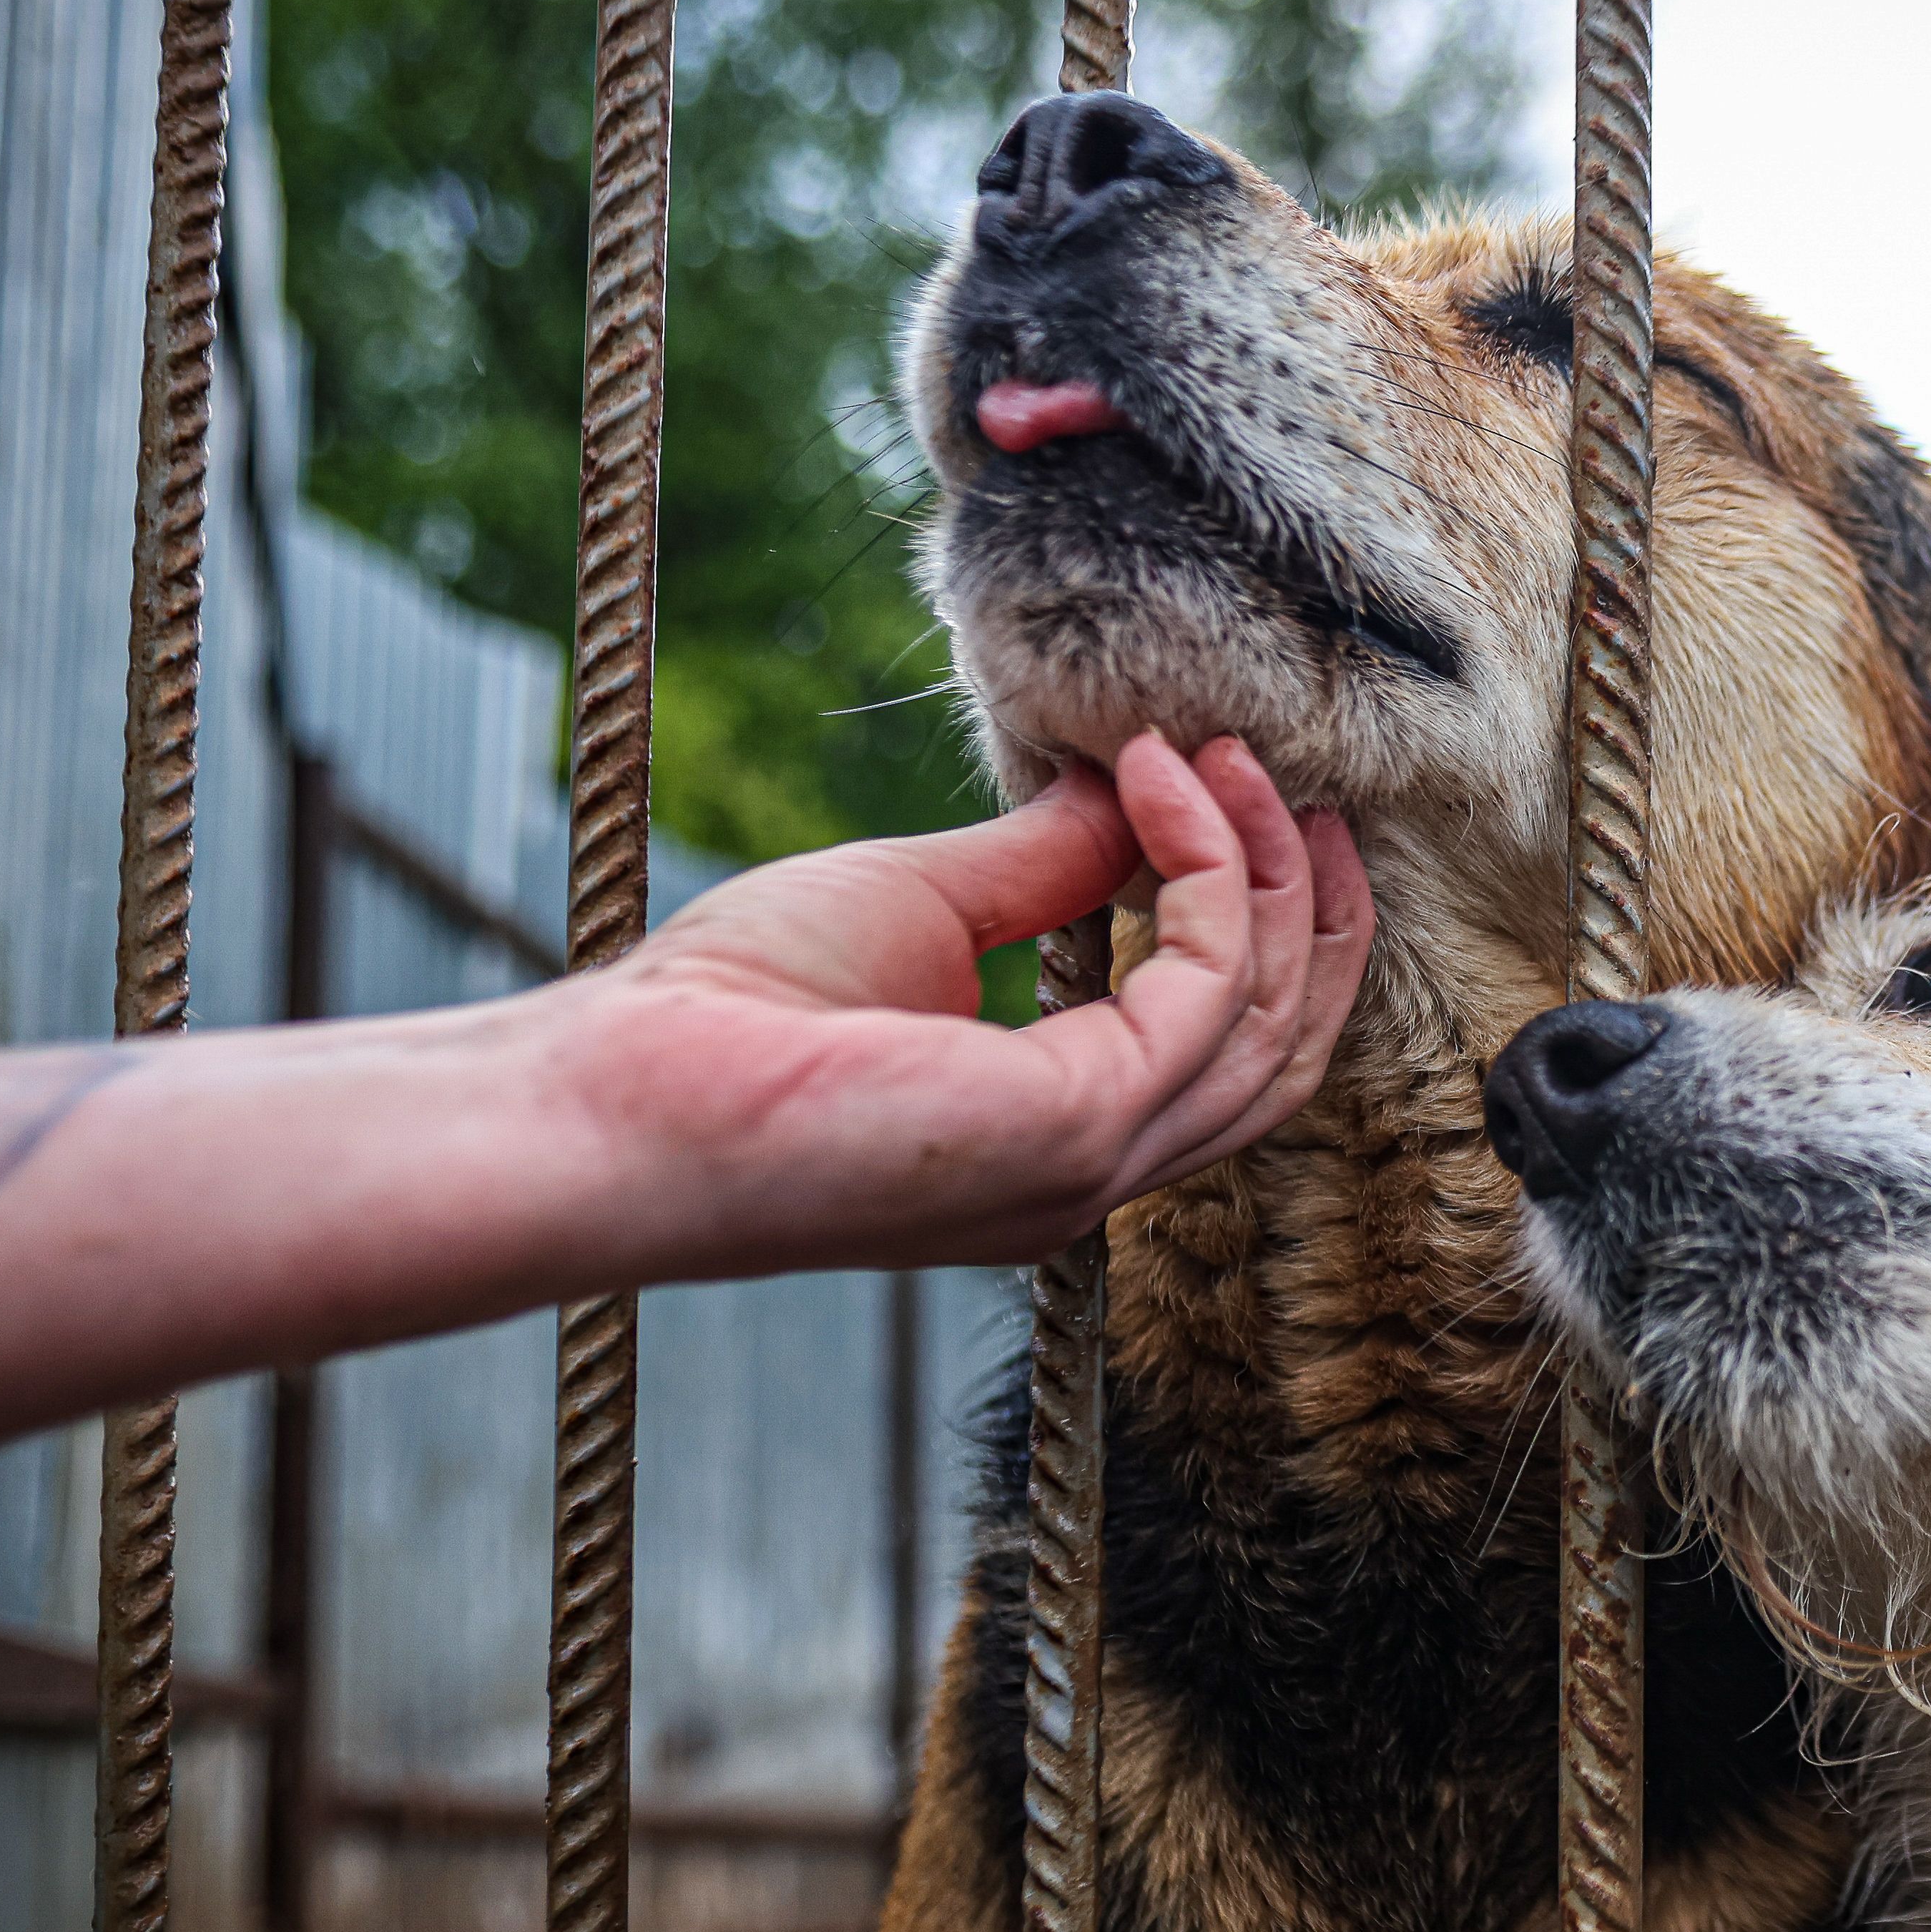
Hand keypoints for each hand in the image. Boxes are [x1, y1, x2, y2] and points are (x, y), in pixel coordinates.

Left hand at [562, 730, 1371, 1271]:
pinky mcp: (1076, 1128)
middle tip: (1287, 782)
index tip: (1224, 789)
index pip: (1228, 1045)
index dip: (1262, 919)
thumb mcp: (922, 905)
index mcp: (1059, 1135)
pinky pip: (1208, 989)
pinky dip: (1208, 875)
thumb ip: (1042, 864)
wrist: (622, 1099)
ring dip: (1273, 877)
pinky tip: (1161, 784)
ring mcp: (1094, 1162)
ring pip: (1271, 1024)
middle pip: (1284, 1045)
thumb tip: (1128, 788)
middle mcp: (1095, 1169)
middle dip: (1308, 906)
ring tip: (1232, 762)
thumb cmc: (730, 1020)